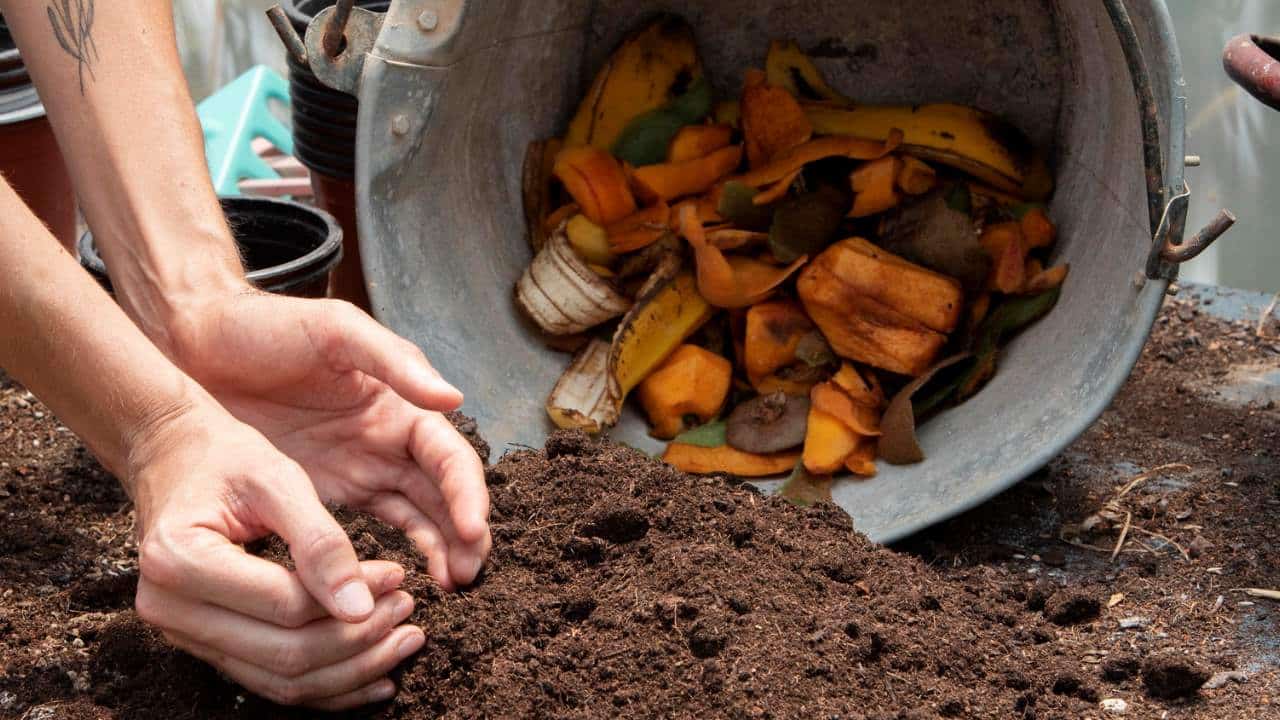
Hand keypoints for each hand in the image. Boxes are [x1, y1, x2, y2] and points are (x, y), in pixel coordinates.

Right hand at [129, 402, 424, 709]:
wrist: (173, 458)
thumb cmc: (225, 458)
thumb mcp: (276, 479)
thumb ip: (319, 541)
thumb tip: (361, 607)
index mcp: (180, 560)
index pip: (286, 605)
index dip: (352, 597)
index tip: (399, 576)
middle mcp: (169, 609)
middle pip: (284, 655)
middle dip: (358, 641)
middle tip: (408, 610)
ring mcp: (183, 634)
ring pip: (281, 681)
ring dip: (351, 669)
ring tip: (403, 641)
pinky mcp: (204, 644)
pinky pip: (271, 681)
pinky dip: (326, 685)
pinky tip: (375, 675)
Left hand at [165, 288, 489, 590]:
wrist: (195, 343)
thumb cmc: (266, 328)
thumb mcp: (335, 330)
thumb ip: (395, 362)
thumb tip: (454, 398)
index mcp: (400, 403)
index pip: (449, 456)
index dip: (466, 492)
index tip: (472, 529)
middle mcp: (388, 441)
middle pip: (442, 495)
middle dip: (463, 534)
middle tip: (466, 575)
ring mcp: (358, 469)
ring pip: (416, 517)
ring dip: (438, 550)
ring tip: (449, 588)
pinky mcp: (323, 493)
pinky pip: (370, 530)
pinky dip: (394, 555)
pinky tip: (401, 582)